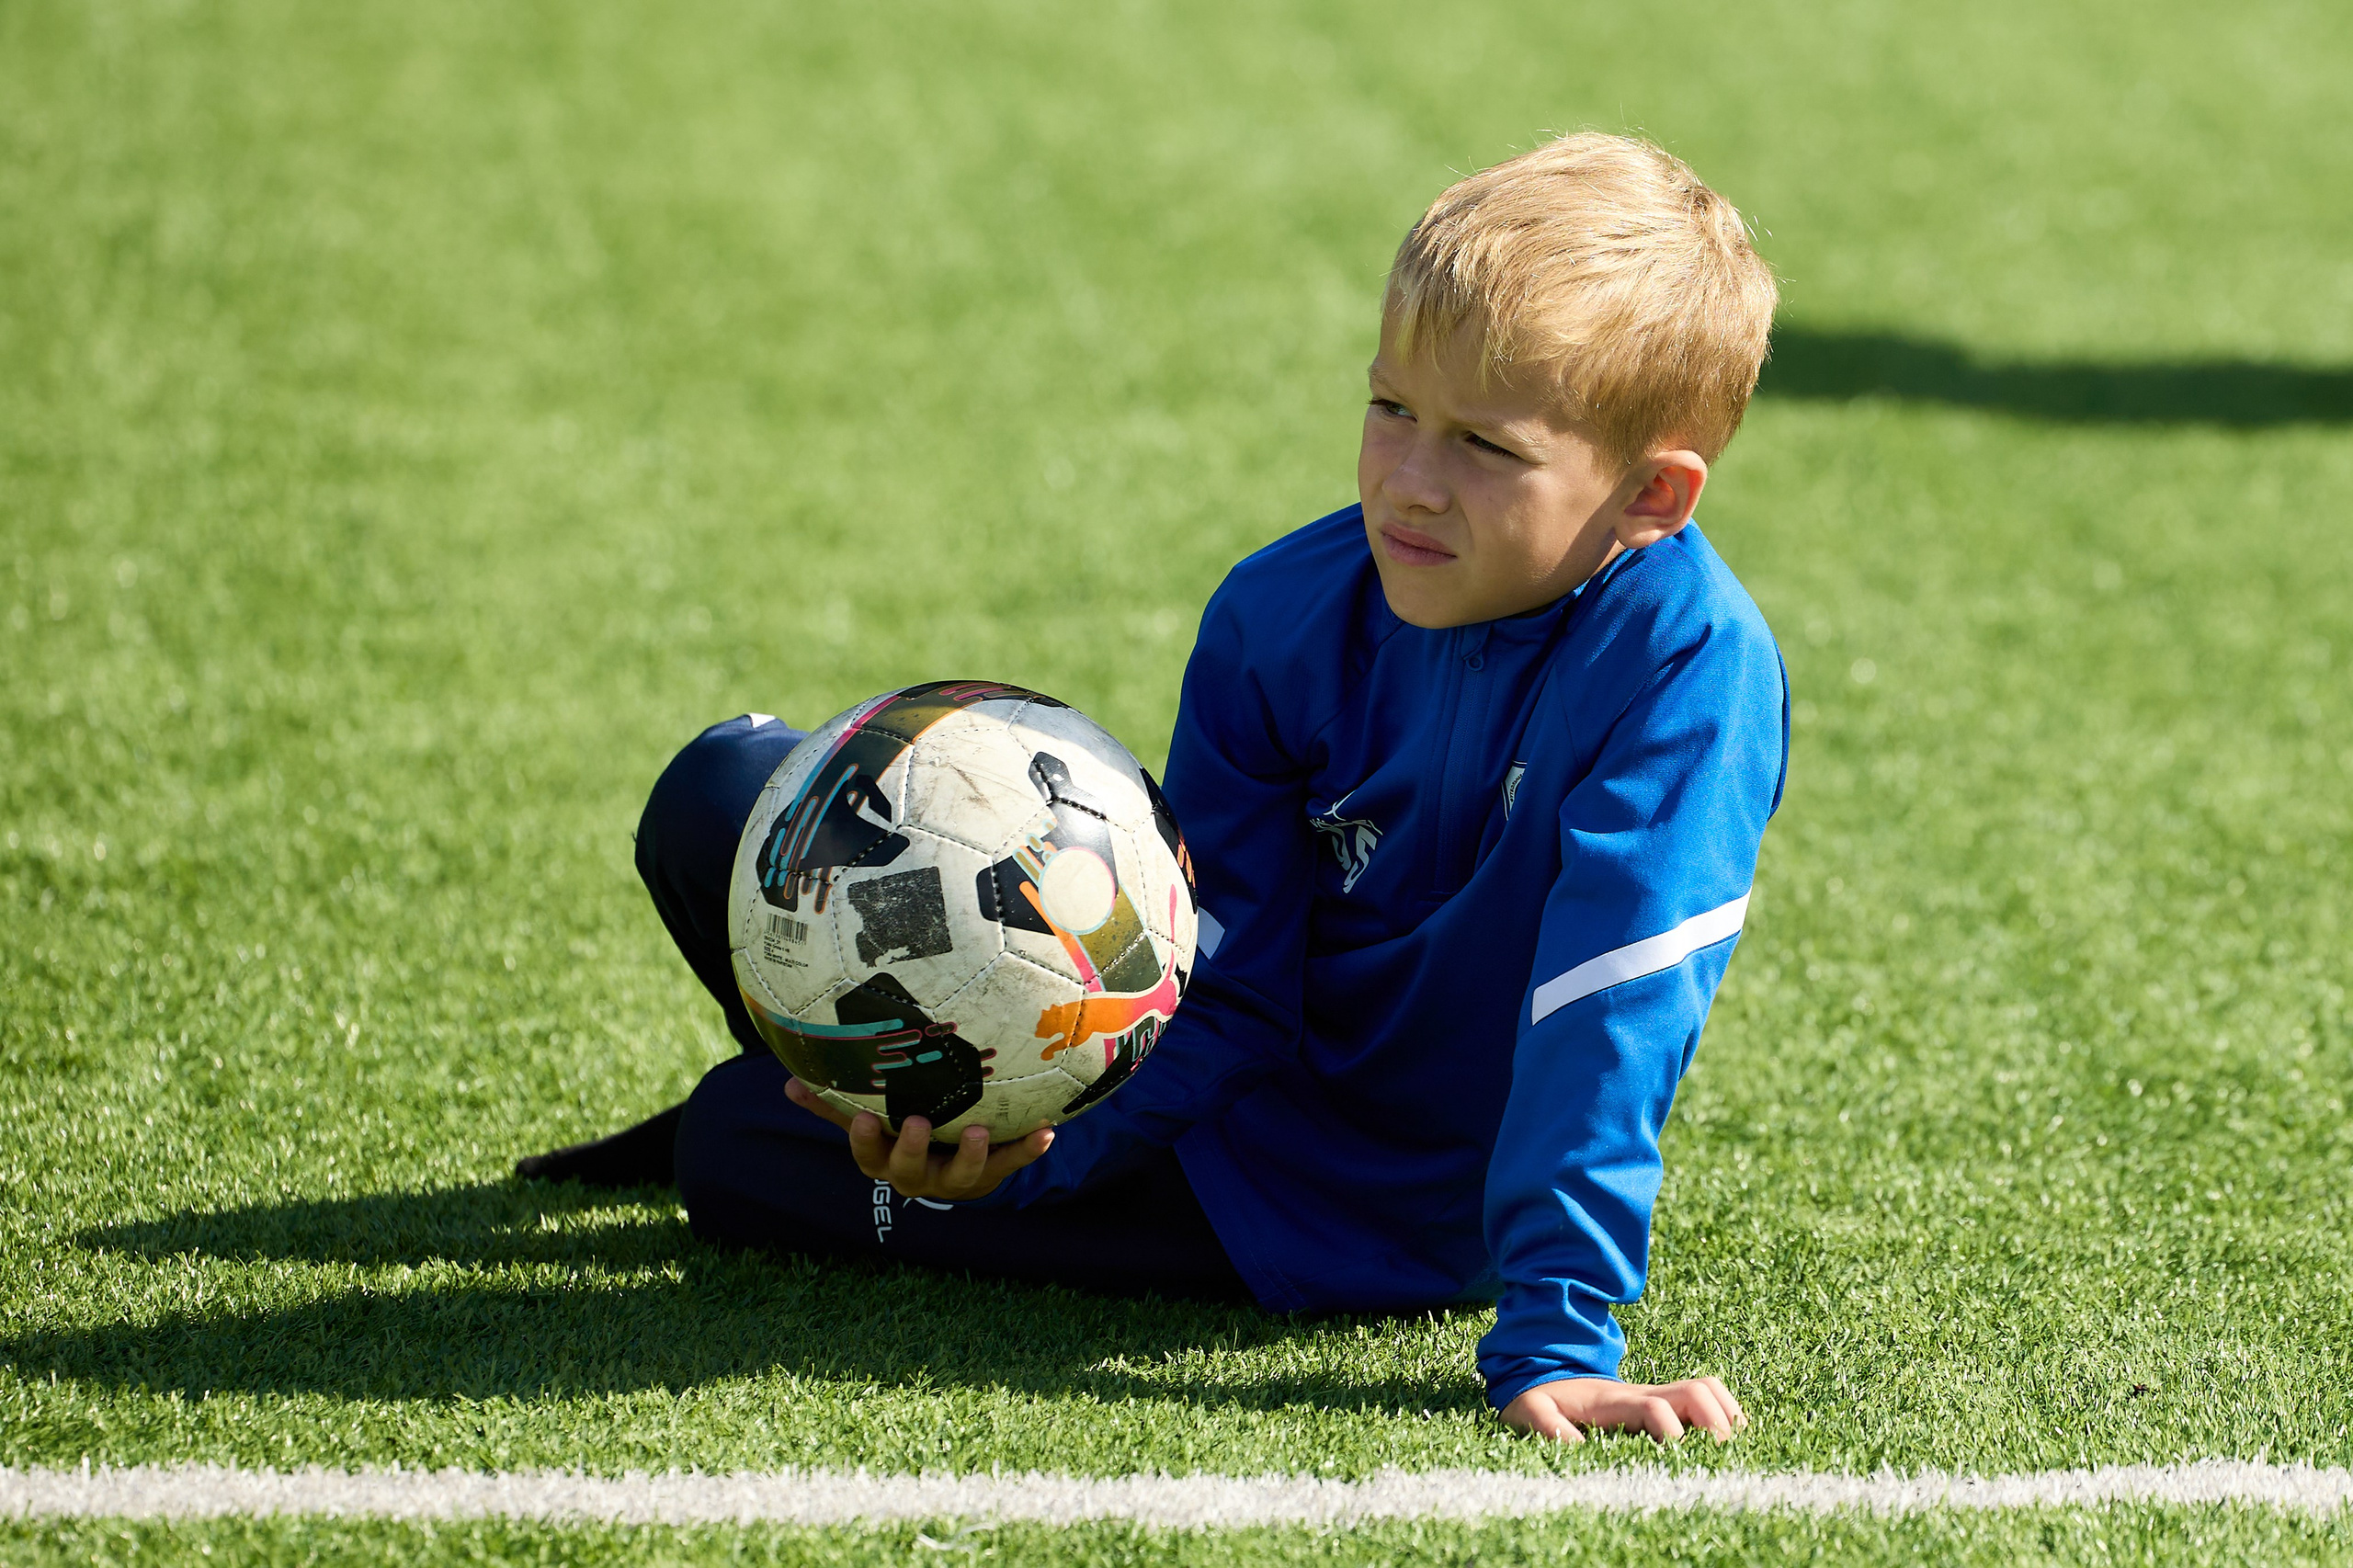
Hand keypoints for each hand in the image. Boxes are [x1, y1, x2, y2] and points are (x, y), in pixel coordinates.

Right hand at [784, 1076, 1052, 1201]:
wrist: (950, 1167)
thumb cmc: (900, 1133)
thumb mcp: (869, 1120)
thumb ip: (833, 1103)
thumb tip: (788, 1082)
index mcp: (885, 1159)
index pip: (868, 1154)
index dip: (864, 1140)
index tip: (863, 1117)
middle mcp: (918, 1174)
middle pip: (909, 1170)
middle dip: (912, 1149)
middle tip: (918, 1123)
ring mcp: (955, 1177)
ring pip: (962, 1176)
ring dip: (971, 1156)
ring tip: (979, 1132)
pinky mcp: (991, 1174)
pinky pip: (1011, 1164)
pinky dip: (1028, 1150)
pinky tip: (1046, 1132)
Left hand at [1498, 1376, 1745, 1444]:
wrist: (1544, 1371)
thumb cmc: (1540, 1398)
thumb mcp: (1529, 1410)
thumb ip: (1546, 1425)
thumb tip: (1576, 1448)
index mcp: (1614, 1400)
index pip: (1656, 1407)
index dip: (1672, 1432)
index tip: (1676, 1458)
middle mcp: (1643, 1392)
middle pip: (1696, 1390)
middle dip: (1717, 1422)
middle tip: (1721, 1458)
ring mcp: (1657, 1394)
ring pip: (1708, 1388)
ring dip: (1726, 1414)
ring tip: (1732, 1450)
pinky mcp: (1664, 1401)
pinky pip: (1705, 1396)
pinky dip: (1724, 1413)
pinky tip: (1726, 1442)